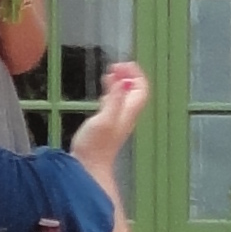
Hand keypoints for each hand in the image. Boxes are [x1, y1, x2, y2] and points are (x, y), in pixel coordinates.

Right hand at [70, 59, 149, 173]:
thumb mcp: (104, 119)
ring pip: (126, 96)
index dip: (135, 74)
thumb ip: (114, 100)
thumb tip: (122, 80)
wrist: (88, 167)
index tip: (122, 64)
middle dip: (128, 75)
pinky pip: (115, 103)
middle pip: (136, 91)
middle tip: (115, 66)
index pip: (141, 88)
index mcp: (128, 112)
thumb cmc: (95, 146)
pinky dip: (112, 92)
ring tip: (110, 73)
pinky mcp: (108, 124)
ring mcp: (117, 120)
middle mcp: (126, 115)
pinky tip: (104, 92)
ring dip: (120, 82)